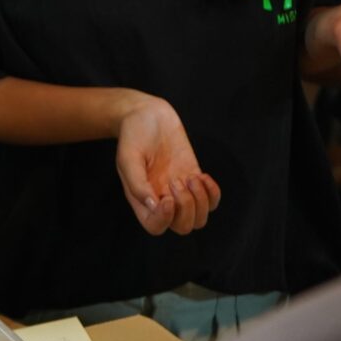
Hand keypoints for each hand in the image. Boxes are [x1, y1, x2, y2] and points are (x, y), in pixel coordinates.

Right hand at [115, 94, 220, 235]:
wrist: (147, 114)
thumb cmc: (133, 135)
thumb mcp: (128, 157)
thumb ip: (137, 183)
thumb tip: (154, 206)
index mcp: (142, 199)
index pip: (155, 226)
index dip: (164, 219)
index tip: (166, 197)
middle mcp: (162, 199)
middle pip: (182, 226)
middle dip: (186, 208)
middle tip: (176, 181)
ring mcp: (180, 190)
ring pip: (200, 218)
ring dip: (200, 202)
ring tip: (190, 178)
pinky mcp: (194, 177)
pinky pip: (211, 200)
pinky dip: (212, 193)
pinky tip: (202, 176)